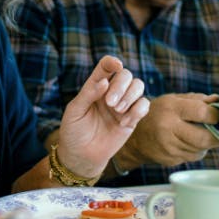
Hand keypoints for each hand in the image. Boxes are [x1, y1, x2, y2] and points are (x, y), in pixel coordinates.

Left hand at [55, 56, 149, 176]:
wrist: (81, 156)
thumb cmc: (74, 131)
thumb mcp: (75, 111)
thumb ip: (88, 94)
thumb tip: (104, 82)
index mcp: (95, 86)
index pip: (106, 67)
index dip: (112, 62)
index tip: (116, 65)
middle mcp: (110, 93)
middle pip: (126, 75)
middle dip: (121, 86)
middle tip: (110, 104)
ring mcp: (123, 105)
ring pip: (138, 86)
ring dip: (130, 96)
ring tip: (117, 111)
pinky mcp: (132, 119)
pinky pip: (144, 105)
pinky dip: (137, 111)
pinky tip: (124, 123)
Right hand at [114, 93, 218, 168]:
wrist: (134, 137)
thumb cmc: (157, 114)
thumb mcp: (173, 100)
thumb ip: (196, 99)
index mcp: (171, 109)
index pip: (203, 112)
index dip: (216, 115)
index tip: (218, 115)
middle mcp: (168, 128)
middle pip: (205, 138)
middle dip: (217, 135)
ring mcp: (168, 147)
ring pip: (201, 150)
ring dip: (206, 144)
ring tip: (199, 134)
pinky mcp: (170, 160)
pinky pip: (192, 157)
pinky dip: (195, 151)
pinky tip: (187, 143)